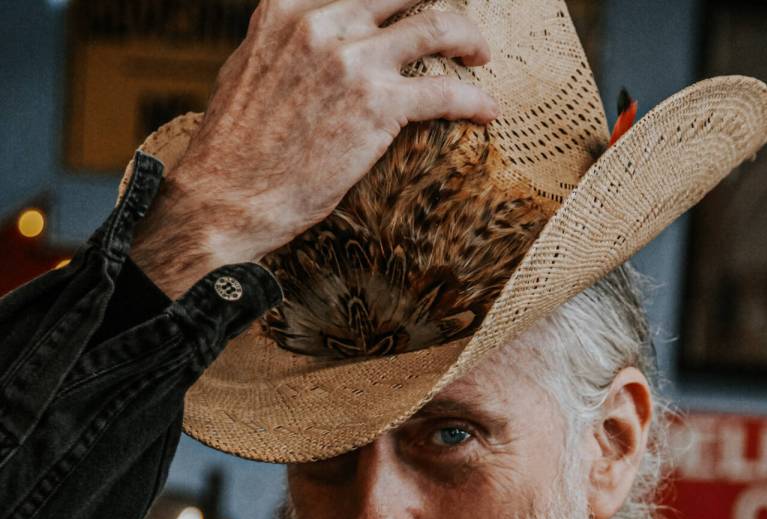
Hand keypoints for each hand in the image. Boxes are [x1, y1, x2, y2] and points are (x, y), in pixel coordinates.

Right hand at [131, 0, 498, 297]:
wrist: (228, 199)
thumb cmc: (234, 151)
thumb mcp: (247, 71)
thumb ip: (281, 46)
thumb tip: (300, 46)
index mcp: (286, 9)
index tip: (408, 6)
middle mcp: (321, 23)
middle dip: (433, 2)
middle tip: (455, 26)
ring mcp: (352, 62)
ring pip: (435, 26)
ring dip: (467, 37)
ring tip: (481, 55)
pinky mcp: (377, 106)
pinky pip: (445, 91)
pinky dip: (473, 98)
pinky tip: (487, 109)